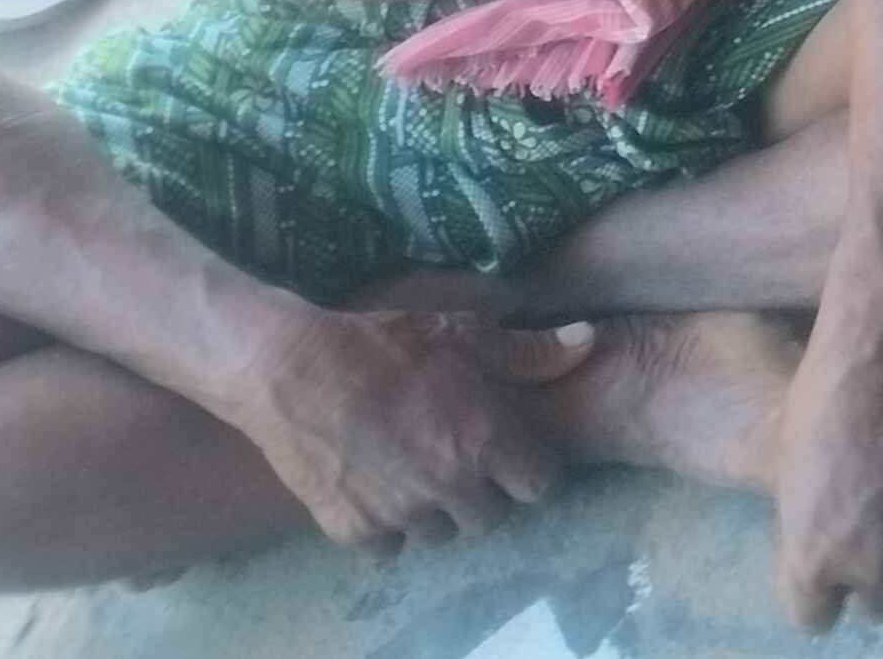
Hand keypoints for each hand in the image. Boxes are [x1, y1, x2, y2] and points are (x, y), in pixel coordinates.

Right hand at [228, 307, 581, 556]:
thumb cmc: (387, 343)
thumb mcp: (464, 333)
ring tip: (421, 475)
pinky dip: (388, 528)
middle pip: (491, 518)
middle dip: (486, 494)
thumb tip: (588, 341)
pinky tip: (381, 491)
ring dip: (437, 512)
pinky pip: (388, 548)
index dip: (532, 471)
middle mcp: (450, 485)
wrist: (294, 369)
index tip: (516, 456)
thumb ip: (528, 351)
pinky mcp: (353, 530)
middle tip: (465, 463)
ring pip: (440, 536)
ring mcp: (400, 513)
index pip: (539, 486)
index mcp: (487, 440)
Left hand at [770, 286, 882, 628]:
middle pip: (882, 605)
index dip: (825, 589)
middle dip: (879, 574)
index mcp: (811, 562)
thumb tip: (831, 550)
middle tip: (878, 532)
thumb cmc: (815, 408)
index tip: (832, 564)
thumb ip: (810, 535)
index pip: (818, 619)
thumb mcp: (789, 482)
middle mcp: (868, 564)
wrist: (879, 358)